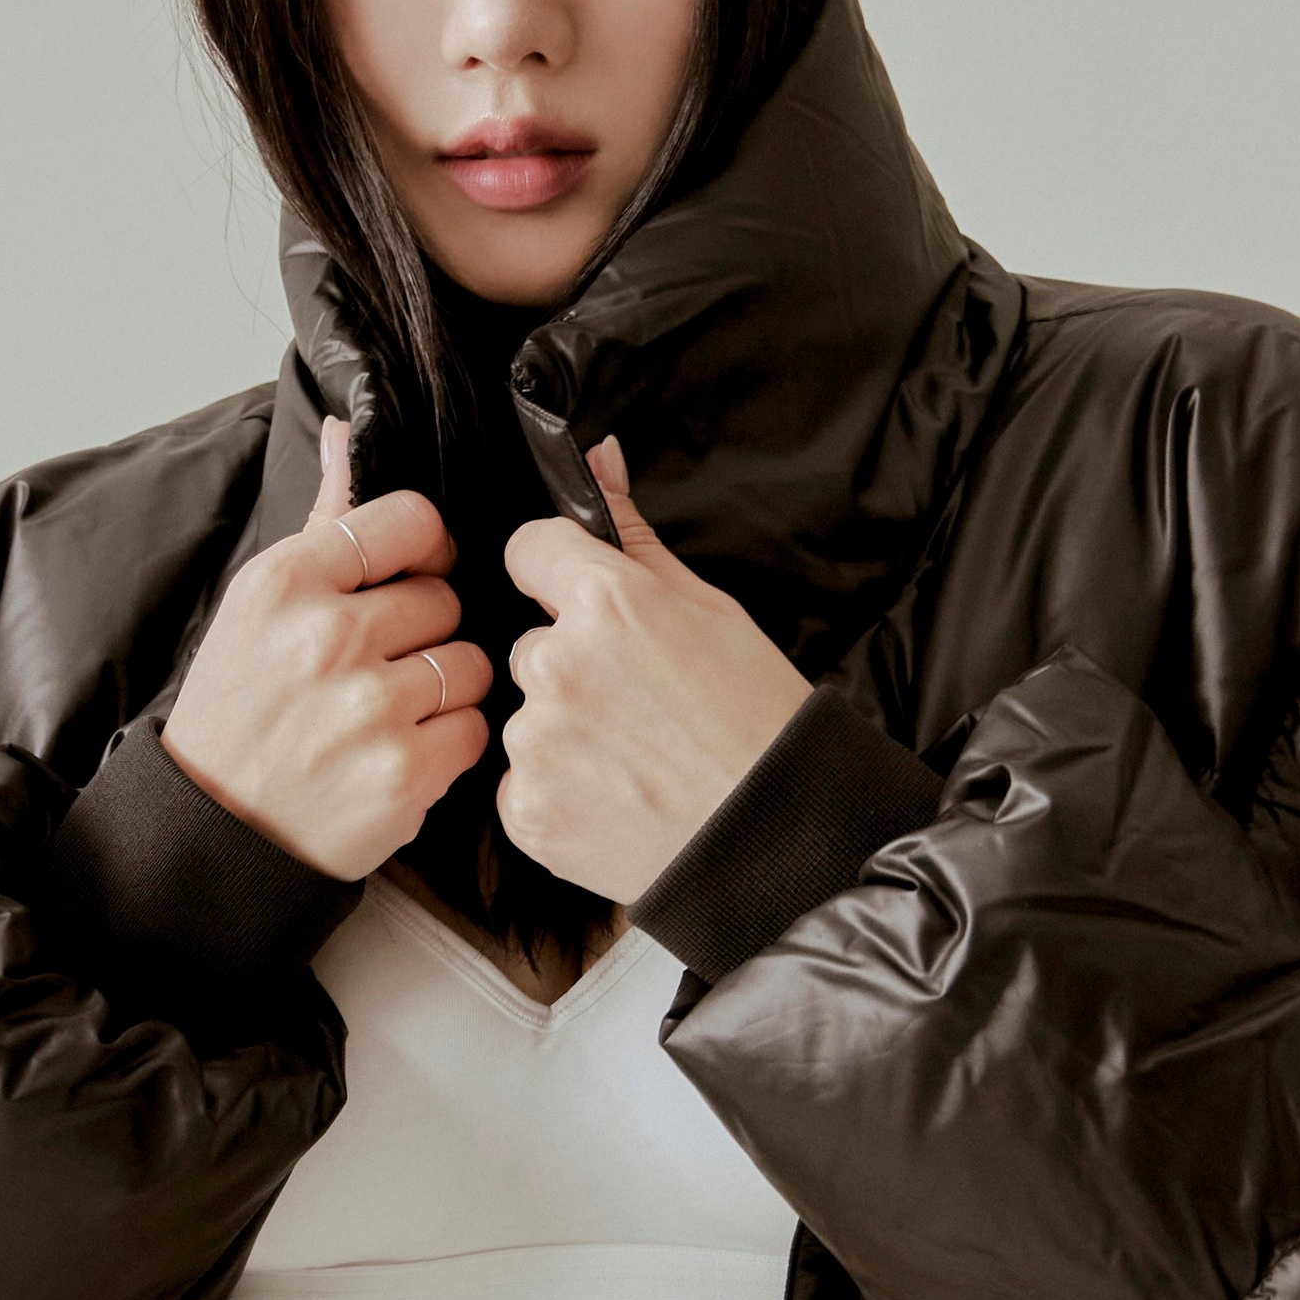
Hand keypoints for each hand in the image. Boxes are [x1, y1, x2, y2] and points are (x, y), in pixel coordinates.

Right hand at [161, 419, 492, 879]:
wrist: (213, 832)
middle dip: (426, 632)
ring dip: (445, 690)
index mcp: (287, 581)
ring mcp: (368, 708)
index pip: (412, 520)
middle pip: (445, 598)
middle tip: (385, 665)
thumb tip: (348, 433)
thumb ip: (323, 523)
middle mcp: (326, 638)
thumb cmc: (240, 712)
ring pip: (469, 664)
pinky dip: (449, 747)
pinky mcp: (403, 774)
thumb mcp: (259, 607)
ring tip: (395, 713)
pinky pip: (473, 732)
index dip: (426, 549)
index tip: (411, 576)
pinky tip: (403, 754)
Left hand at [497, 440, 809, 901]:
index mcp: (605, 602)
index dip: (561, 575)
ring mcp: (536, 744)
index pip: (529, 548)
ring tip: (636, 762)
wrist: (778, 843)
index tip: (591, 608)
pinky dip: (559, 791)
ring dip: (564, 731)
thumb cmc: (760, 724)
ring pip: (526, 715)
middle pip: (531, 643)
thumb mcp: (711, 610)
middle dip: (572, 666)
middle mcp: (556, 666)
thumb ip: (633, 536)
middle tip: (641, 707)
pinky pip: (521, 782)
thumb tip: (598, 456)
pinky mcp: (526, 810)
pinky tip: (617, 799)